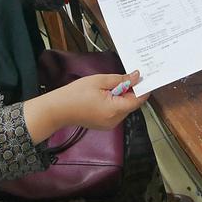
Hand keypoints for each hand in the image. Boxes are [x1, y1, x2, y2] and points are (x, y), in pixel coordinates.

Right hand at [28, 71, 142, 137]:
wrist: (58, 109)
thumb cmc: (75, 94)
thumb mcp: (100, 80)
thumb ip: (121, 79)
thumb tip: (136, 77)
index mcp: (115, 109)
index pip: (138, 100)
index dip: (142, 88)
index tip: (143, 78)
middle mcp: (115, 120)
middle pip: (131, 104)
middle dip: (129, 91)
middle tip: (120, 79)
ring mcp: (109, 124)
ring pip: (123, 108)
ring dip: (121, 96)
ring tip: (106, 88)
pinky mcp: (104, 125)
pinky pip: (115, 112)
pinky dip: (114, 103)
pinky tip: (103, 96)